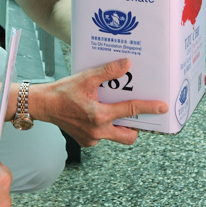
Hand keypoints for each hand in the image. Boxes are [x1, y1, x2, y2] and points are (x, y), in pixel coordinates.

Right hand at [33, 59, 167, 146]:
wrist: (43, 105)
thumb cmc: (62, 92)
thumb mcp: (85, 78)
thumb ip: (107, 72)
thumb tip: (126, 64)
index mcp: (99, 115)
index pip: (130, 110)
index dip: (149, 108)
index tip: (162, 107)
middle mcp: (97, 131)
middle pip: (128, 136)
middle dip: (136, 128)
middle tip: (137, 115)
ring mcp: (91, 139)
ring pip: (115, 136)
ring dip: (118, 126)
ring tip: (113, 110)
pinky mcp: (86, 141)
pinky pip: (102, 136)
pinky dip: (104, 126)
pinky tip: (96, 114)